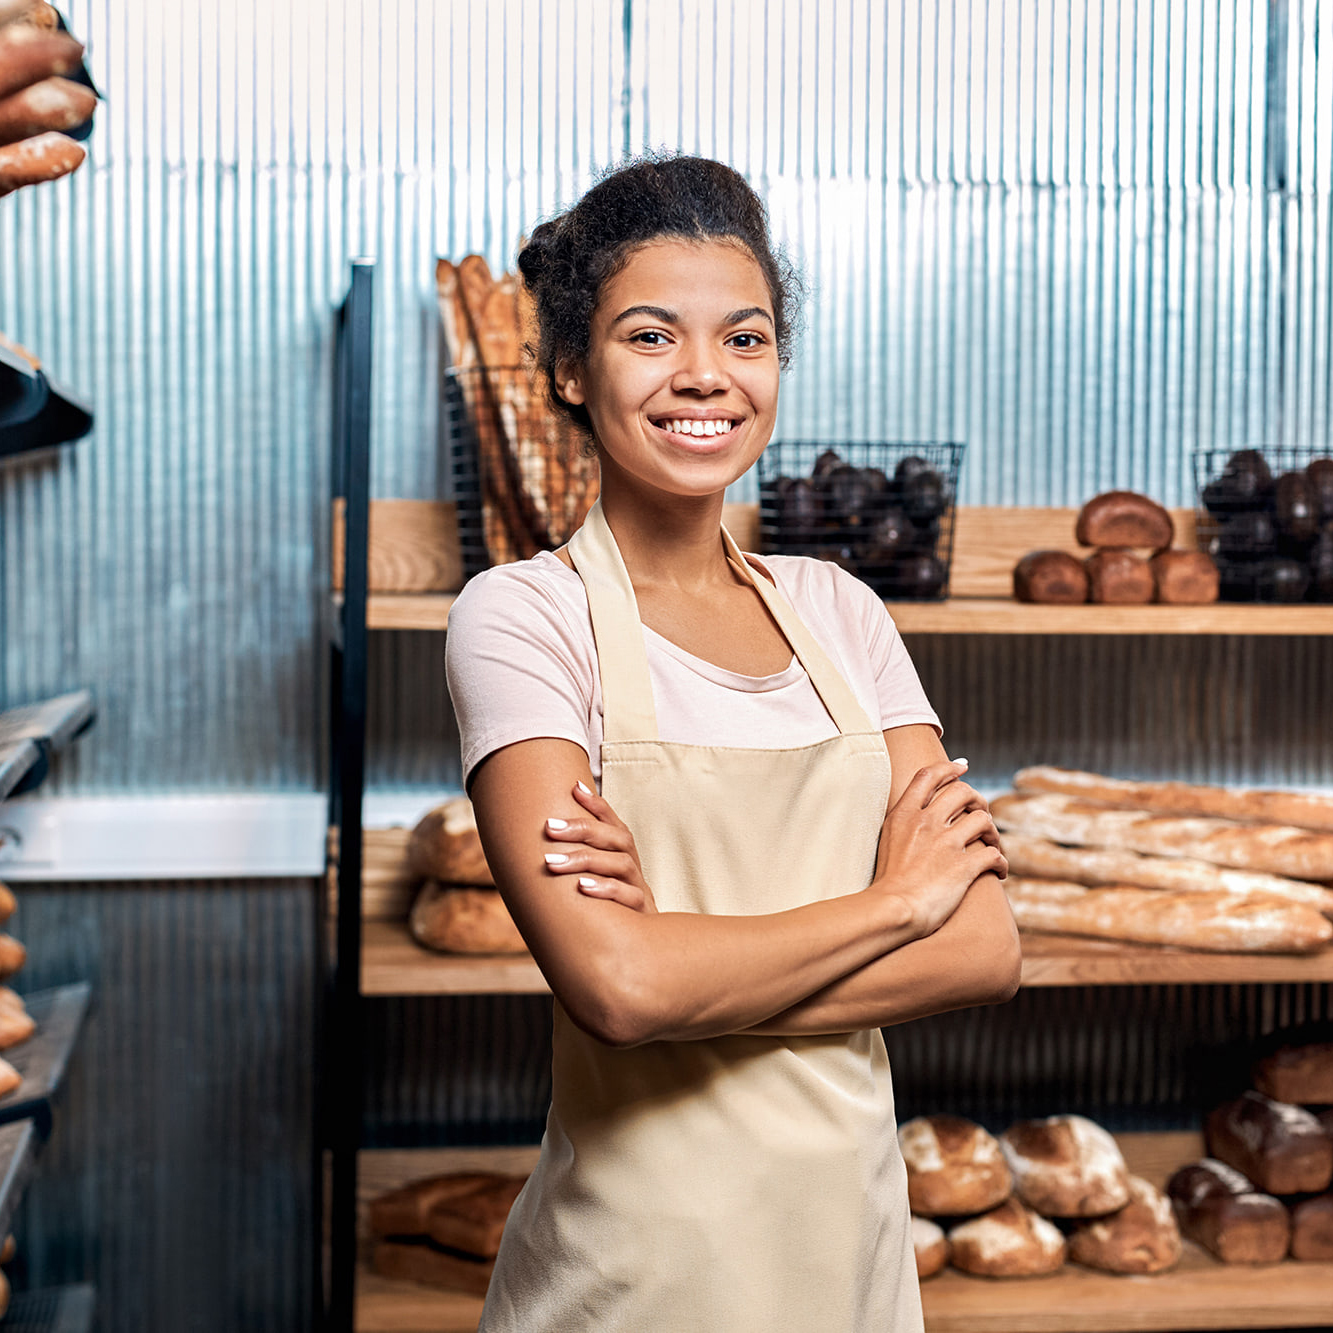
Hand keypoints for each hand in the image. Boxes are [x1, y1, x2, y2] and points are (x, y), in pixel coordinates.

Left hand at [542, 781, 657, 913]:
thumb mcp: (594, 882)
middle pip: (618, 838)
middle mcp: (633, 867)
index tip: (574, 787)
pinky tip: (582, 887)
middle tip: (548, 828)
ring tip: (553, 862)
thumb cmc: (608, 909)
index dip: (597, 804)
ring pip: (621, 864)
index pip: (614, 823)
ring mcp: (639, 889)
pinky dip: (606, 889)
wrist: (641, 952)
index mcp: (624, 856)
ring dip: (586, 859)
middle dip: (583, 830)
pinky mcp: (642, 913)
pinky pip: (629, 896)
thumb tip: (538, 838)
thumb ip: (575, 861)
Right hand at [873, 759, 1007, 937]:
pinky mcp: (963, 867)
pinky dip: (1002, 862)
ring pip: (983, 820)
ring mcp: (945, 844)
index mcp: (903, 815)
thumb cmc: (885, 883)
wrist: (890, 911)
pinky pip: (994, 855)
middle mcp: (925, 823)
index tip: (962, 767)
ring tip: (992, 844)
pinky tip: (999, 872)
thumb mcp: (886, 842)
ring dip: (993, 831)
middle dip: (978, 799)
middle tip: (981, 812)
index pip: (929, 776)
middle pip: (962, 791)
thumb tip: (915, 817)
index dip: (949, 768)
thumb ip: (902, 825)